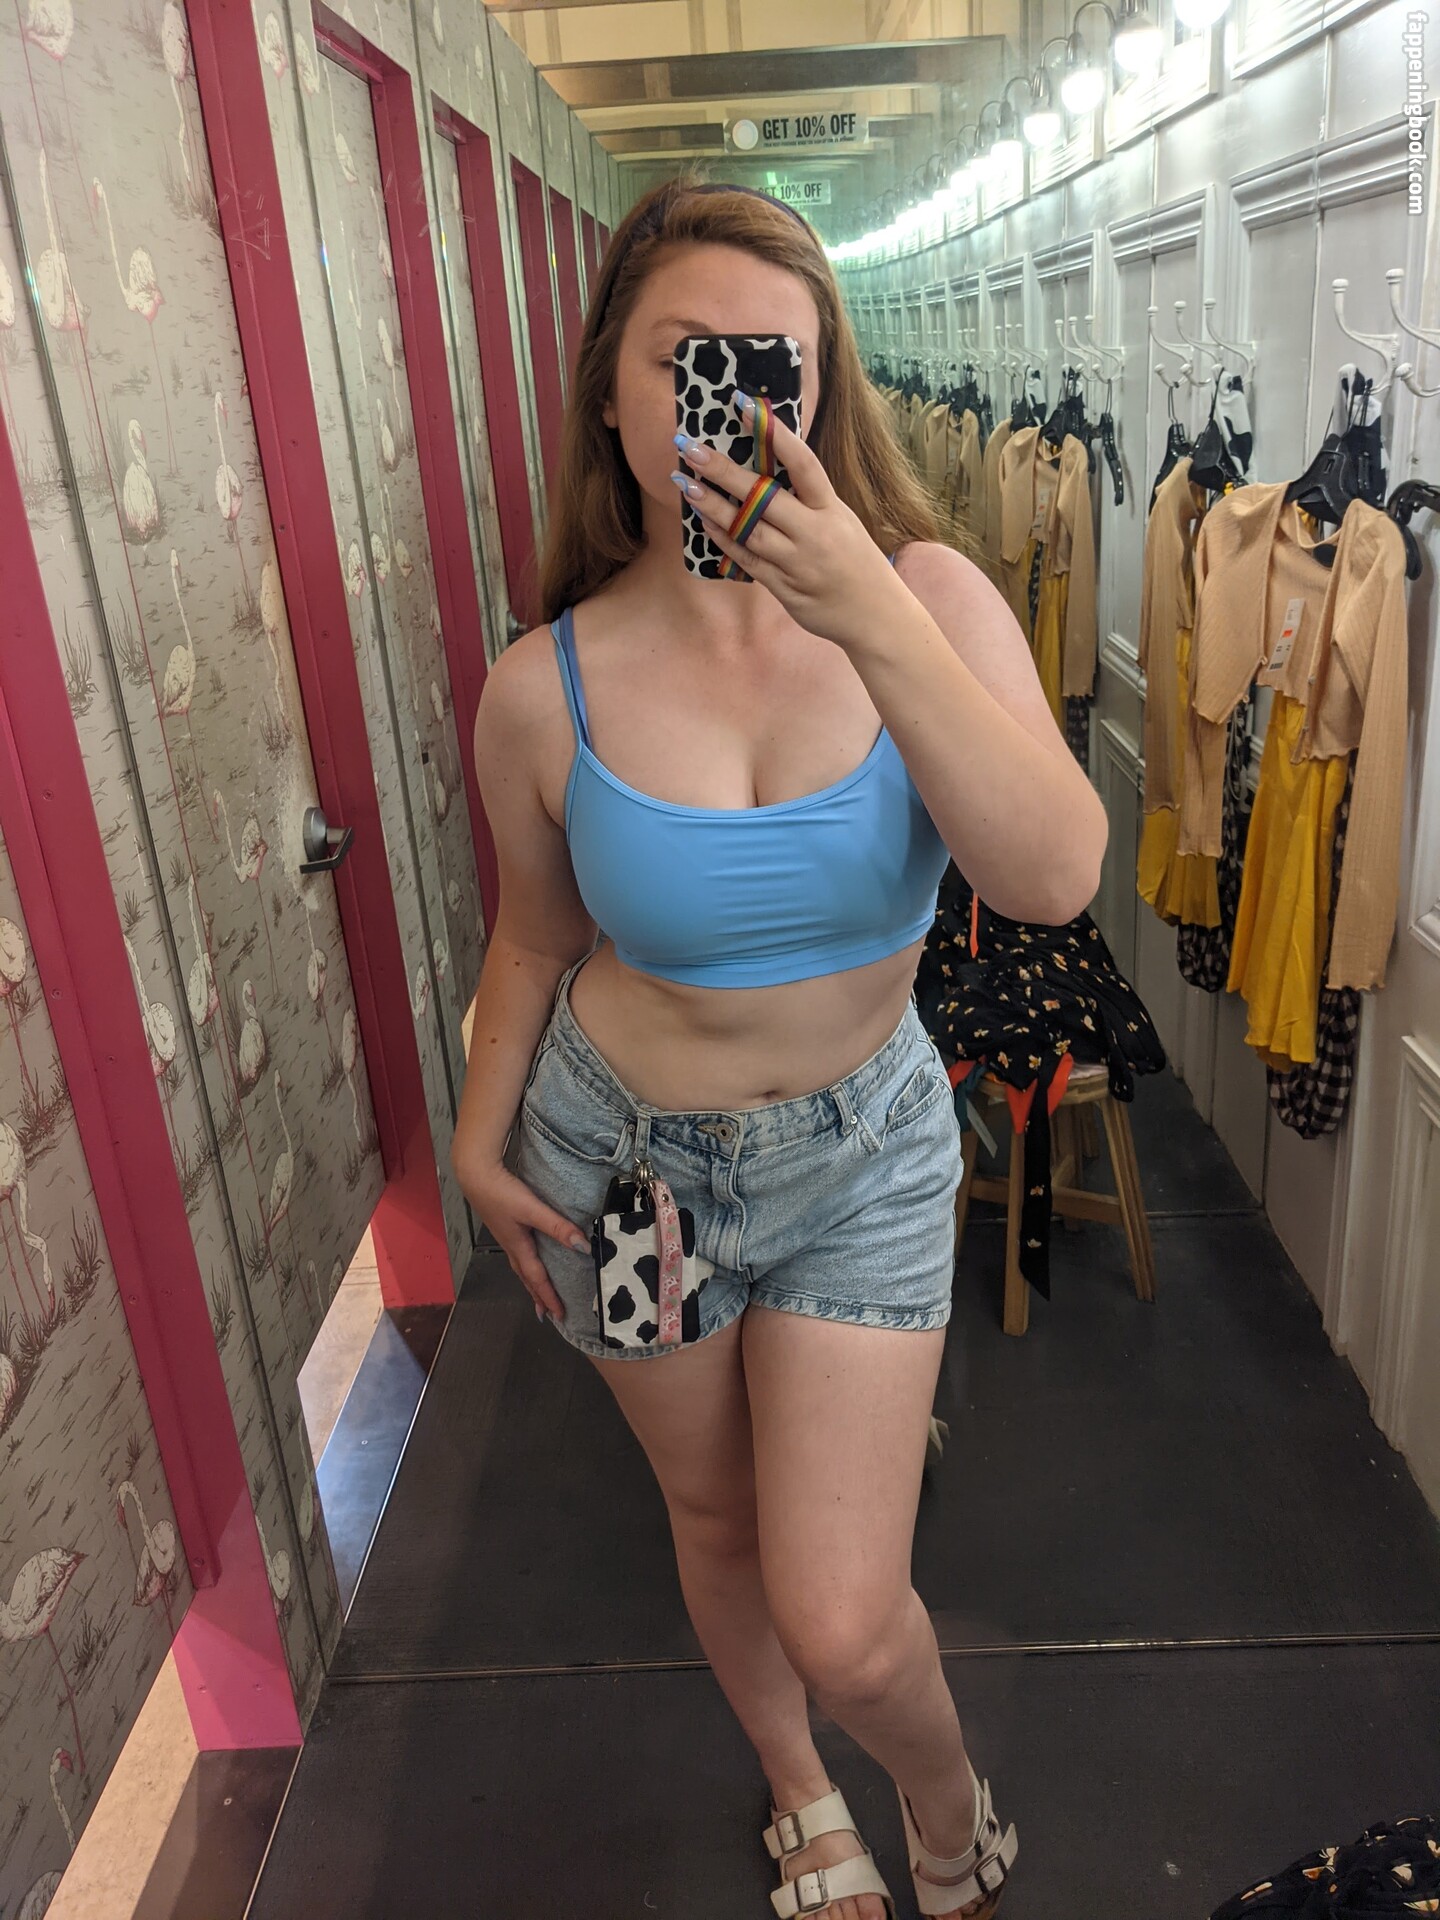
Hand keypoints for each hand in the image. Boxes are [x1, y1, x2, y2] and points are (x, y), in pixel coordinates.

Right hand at [460, 1162, 587, 1322]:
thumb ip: (557, 1227)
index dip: (549, 1297)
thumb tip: (583, 1247)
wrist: (476, 1174)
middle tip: (547, 1314)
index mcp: (518, 1247)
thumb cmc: (502, 1193)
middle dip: (537, 1296)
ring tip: (538, 1293)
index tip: (560, 1315)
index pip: (537, 1278)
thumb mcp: (532, 1210)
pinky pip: (518, 1254)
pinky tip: (529, 1256)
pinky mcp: (504, 1225)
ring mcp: (506, 1236)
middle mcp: (511, 1246)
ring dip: (531, 1282)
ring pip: (521, 1267)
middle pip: (526, 1277)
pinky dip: (526, 1265)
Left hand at [672, 394, 903, 651]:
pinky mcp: (784, 587)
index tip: (744, 405)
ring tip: (685, 484)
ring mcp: (797, 562)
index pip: (802, 463)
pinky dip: (723, 539)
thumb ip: (810, 500)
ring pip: (747, 529)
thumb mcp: (842, 522)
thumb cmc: (856, 563)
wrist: (876, 616)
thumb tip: (769, 470)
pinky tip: (703, 521)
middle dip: (723, 470)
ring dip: (713, 505)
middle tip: (689, 448)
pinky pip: (747, 559)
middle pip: (763, 496)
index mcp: (832, 509)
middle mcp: (814, 533)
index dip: (773, 433)